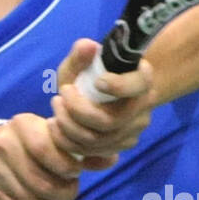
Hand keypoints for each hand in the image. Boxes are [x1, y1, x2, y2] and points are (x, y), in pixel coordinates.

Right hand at [0, 114, 83, 199]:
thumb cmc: (31, 146)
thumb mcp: (52, 138)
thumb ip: (82, 148)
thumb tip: (111, 159)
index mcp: (22, 125)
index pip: (45, 150)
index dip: (67, 168)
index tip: (76, 173)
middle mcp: (2, 144)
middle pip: (40, 182)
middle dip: (64, 194)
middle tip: (71, 194)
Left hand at [48, 38, 155, 167]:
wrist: (102, 95)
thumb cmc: (91, 74)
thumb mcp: (81, 62)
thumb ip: (80, 54)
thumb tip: (87, 47)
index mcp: (142, 80)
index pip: (138, 85)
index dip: (118, 85)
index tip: (96, 81)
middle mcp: (143, 108)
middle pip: (110, 121)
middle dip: (76, 111)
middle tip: (57, 97)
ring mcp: (134, 131)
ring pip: (98, 141)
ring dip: (68, 127)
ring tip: (55, 111)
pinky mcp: (121, 146)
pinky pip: (93, 152)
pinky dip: (68, 142)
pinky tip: (57, 127)